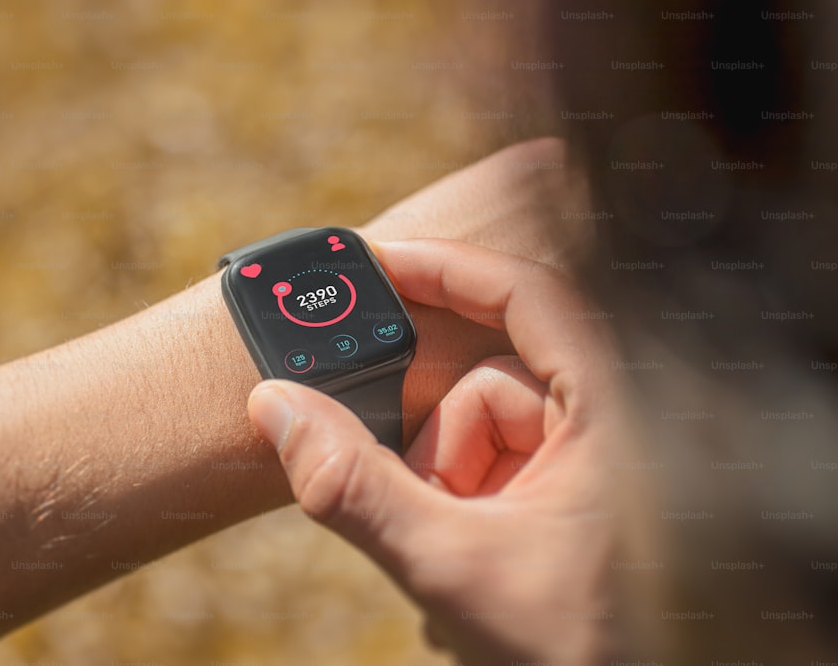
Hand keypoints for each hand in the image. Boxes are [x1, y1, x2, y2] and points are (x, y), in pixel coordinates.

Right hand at [248, 239, 626, 664]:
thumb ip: (354, 487)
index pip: (531, 296)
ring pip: (478, 432)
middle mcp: (604, 422)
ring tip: (460, 555)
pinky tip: (469, 561)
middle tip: (430, 507)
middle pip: (484, 382)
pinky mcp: (561, 491)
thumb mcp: (449, 562)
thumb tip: (277, 407)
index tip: (377, 262)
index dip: (450, 267)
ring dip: (445, 489)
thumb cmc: (566, 649)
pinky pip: (488, 464)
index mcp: (612, 412)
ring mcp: (582, 459)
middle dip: (436, 448)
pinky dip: (458, 503)